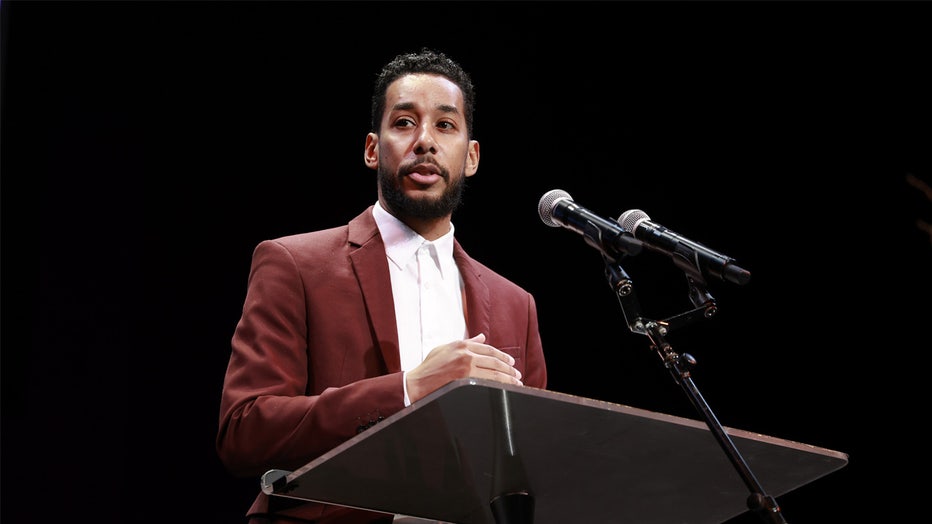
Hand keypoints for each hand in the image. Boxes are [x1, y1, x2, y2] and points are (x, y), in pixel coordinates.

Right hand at [405, 333, 522, 402]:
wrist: (417, 383)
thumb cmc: (430, 366)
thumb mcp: (446, 348)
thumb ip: (466, 342)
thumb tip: (482, 336)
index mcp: (462, 345)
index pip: (489, 349)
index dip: (503, 357)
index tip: (511, 363)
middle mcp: (465, 355)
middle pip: (494, 361)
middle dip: (509, 369)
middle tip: (517, 375)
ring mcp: (465, 369)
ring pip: (494, 373)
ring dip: (508, 379)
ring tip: (516, 383)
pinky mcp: (464, 382)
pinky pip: (486, 384)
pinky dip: (498, 386)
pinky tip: (505, 389)